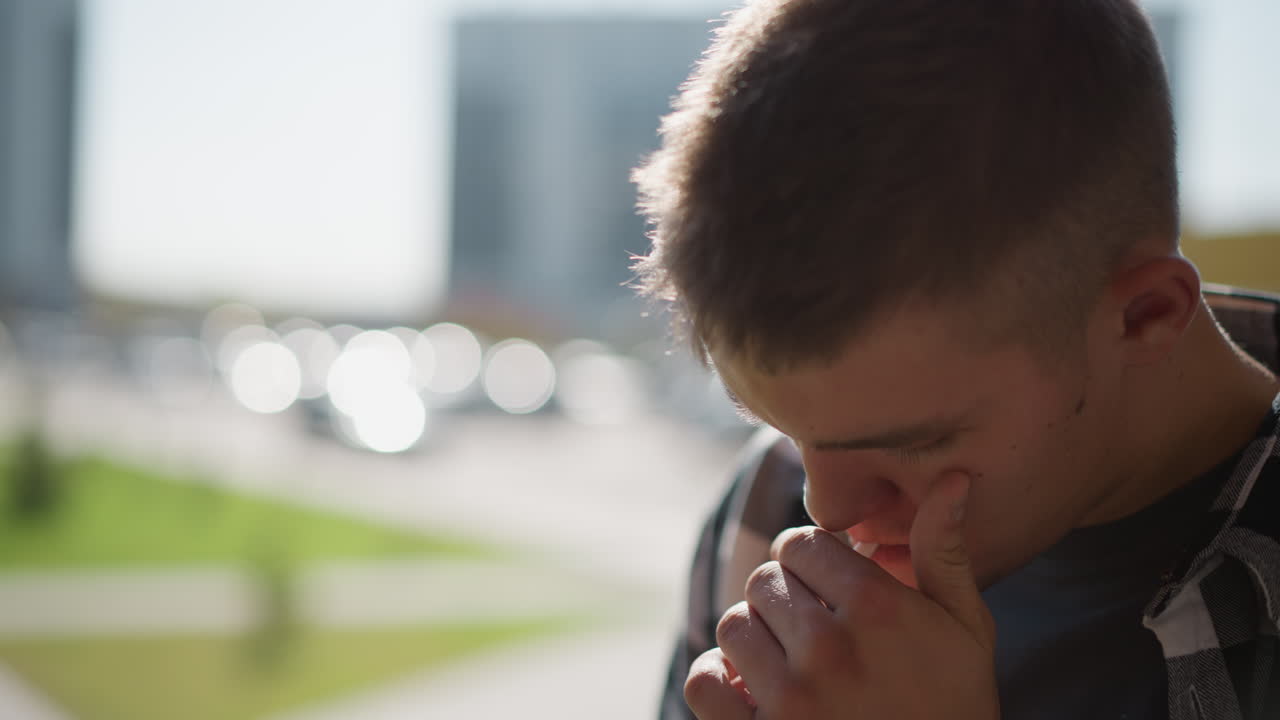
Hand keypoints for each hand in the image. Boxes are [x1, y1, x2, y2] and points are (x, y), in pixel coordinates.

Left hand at [684, 472, 998, 718]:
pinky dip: (717, 681)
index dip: (809, 560)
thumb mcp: (965, 631)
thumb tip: (953, 478)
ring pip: (733, 626)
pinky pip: (704, 682)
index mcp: (877, 608)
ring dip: (754, 640)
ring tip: (787, 660)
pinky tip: (748, 690)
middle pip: (763, 581)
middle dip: (784, 599)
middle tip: (811, 628)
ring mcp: (791, 698)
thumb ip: (943, 553)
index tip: (824, 585)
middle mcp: (829, 648)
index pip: (800, 543)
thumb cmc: (956, 706)